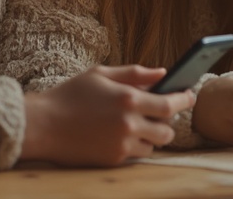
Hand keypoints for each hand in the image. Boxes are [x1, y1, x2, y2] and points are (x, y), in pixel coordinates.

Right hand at [20, 65, 194, 165]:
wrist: (42, 125)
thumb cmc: (70, 95)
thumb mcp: (100, 73)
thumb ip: (134, 73)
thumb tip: (162, 72)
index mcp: (128, 99)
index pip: (170, 104)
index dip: (184, 100)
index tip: (189, 95)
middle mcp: (128, 124)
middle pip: (168, 130)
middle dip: (169, 122)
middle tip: (162, 113)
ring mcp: (121, 144)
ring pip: (154, 145)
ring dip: (152, 135)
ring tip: (139, 124)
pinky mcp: (113, 160)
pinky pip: (136, 155)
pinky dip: (135, 145)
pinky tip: (121, 134)